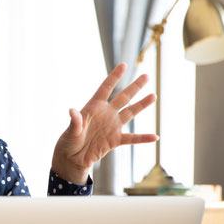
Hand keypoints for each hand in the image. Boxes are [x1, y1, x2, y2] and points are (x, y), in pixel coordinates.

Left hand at [51, 63, 157, 183]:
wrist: (73, 158)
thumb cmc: (69, 142)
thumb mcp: (71, 131)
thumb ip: (75, 122)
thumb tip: (72, 112)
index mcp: (93, 107)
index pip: (106, 88)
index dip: (115, 77)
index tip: (124, 65)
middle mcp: (106, 114)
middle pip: (123, 97)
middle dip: (135, 87)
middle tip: (146, 76)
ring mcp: (112, 126)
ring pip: (130, 113)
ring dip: (141, 105)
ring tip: (153, 96)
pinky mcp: (115, 140)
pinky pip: (132, 138)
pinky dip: (143, 138)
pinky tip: (155, 137)